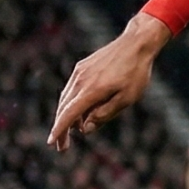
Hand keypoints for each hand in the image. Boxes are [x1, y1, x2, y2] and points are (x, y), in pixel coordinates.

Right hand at [49, 13, 169, 149]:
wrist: (136, 43)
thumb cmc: (135, 72)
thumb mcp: (126, 98)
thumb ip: (105, 114)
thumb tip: (85, 129)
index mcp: (92, 90)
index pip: (69, 114)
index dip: (60, 130)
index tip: (52, 143)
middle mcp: (81, 80)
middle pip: (64, 108)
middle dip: (61, 128)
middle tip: (61, 146)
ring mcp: (80, 72)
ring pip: (66, 98)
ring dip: (67, 116)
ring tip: (74, 131)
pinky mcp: (82, 66)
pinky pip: (72, 88)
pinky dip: (72, 102)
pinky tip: (80, 110)